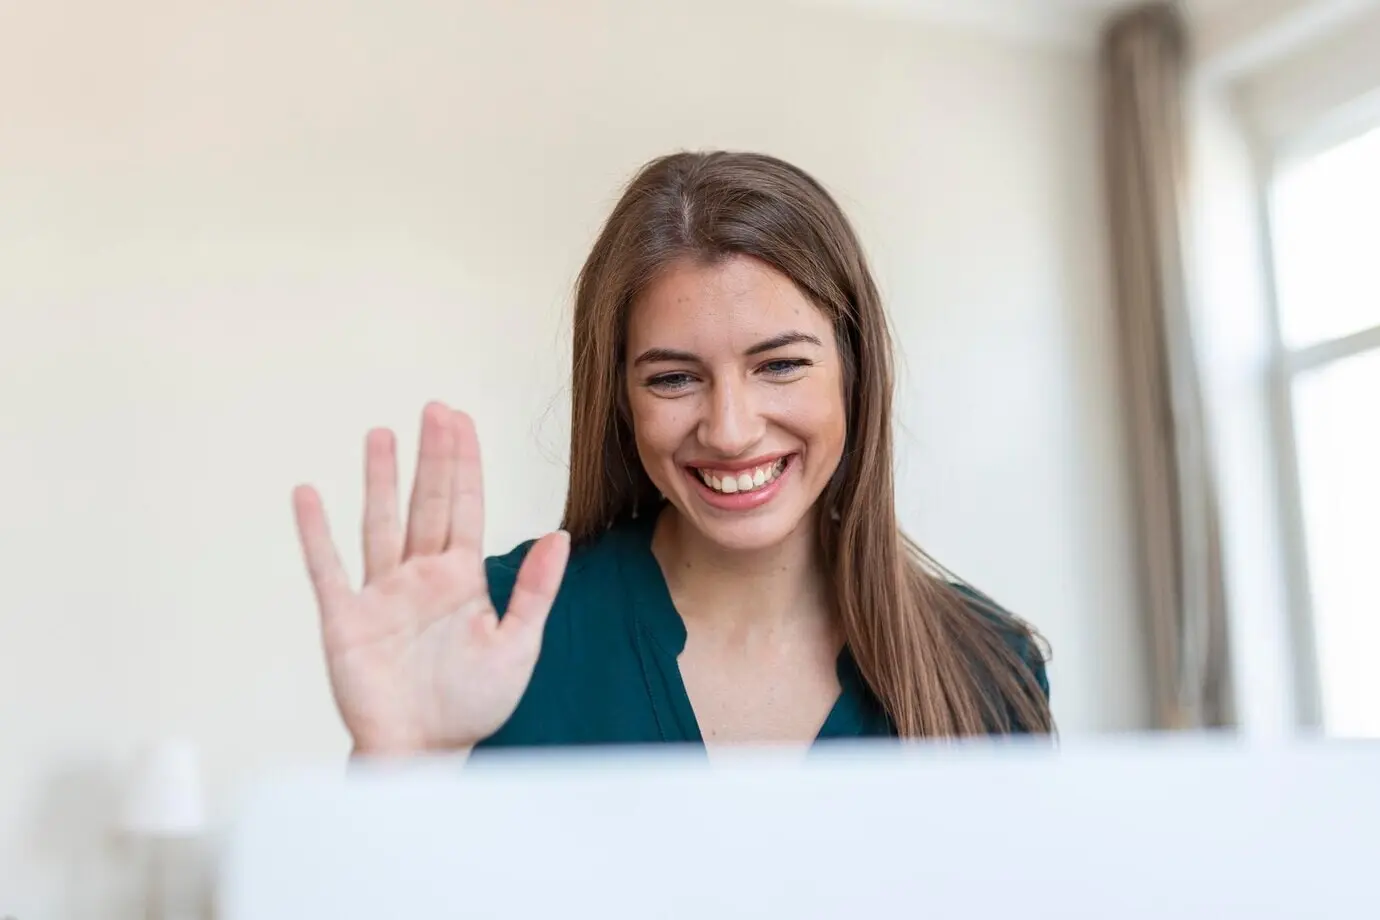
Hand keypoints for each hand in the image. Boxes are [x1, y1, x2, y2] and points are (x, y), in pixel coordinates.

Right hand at [292, 402, 569, 755]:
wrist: (425, 751)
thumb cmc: (472, 704)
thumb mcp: (517, 645)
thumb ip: (535, 590)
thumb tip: (560, 535)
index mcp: (462, 578)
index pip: (464, 506)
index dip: (463, 464)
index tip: (460, 421)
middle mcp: (420, 577)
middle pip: (426, 504)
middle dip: (431, 457)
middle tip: (433, 410)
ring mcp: (381, 594)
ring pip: (380, 523)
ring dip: (380, 480)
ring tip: (381, 435)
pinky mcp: (346, 620)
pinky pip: (328, 569)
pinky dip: (316, 533)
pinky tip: (308, 495)